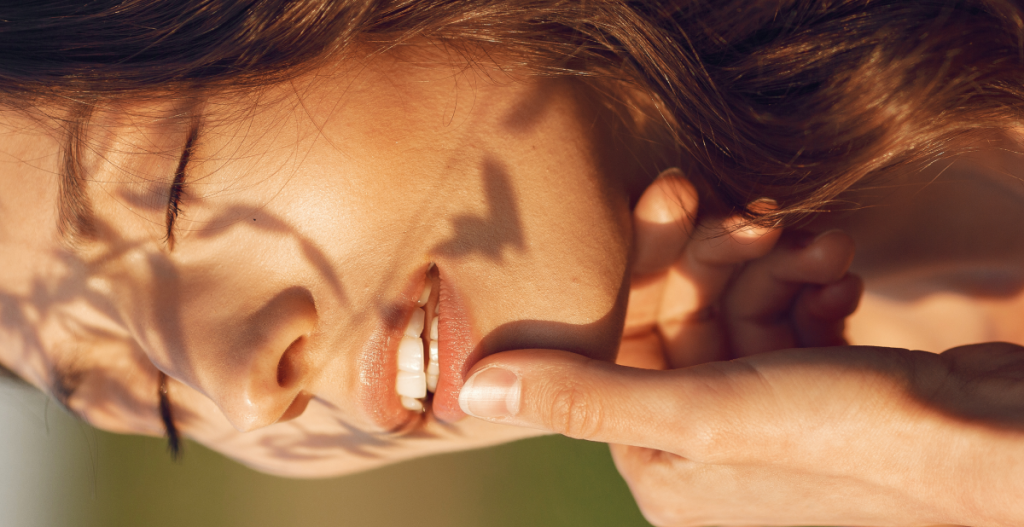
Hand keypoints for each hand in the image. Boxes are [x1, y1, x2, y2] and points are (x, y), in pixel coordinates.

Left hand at [456, 172, 1023, 524]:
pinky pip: (788, 316)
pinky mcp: (816, 387)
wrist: (1000, 443)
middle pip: (685, 317)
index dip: (649, 264)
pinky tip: (844, 266)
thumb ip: (583, 398)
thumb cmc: (857, 437)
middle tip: (765, 213)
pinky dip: (812, 283)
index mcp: (661, 464)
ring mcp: (763, 415)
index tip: (675, 192)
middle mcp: (704, 445)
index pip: (623, 342)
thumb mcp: (705, 414)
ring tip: (827, 243)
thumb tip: (471, 391)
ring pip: (741, 307)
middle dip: (727, 257)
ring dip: (780, 263)